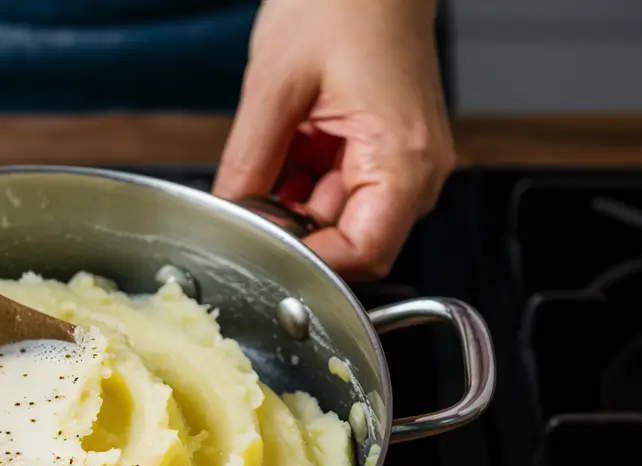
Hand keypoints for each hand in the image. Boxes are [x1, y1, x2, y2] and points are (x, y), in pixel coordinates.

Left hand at [212, 0, 454, 279]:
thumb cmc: (341, 2)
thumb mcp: (275, 86)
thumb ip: (249, 163)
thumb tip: (226, 214)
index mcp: (403, 158)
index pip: (362, 254)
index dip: (308, 263)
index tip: (261, 251)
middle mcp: (415, 169)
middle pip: (350, 242)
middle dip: (294, 230)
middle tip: (249, 203)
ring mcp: (402, 160)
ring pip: (338, 218)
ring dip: (294, 204)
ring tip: (272, 152)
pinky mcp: (383, 150)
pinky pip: (339, 190)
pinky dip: (303, 183)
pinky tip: (284, 148)